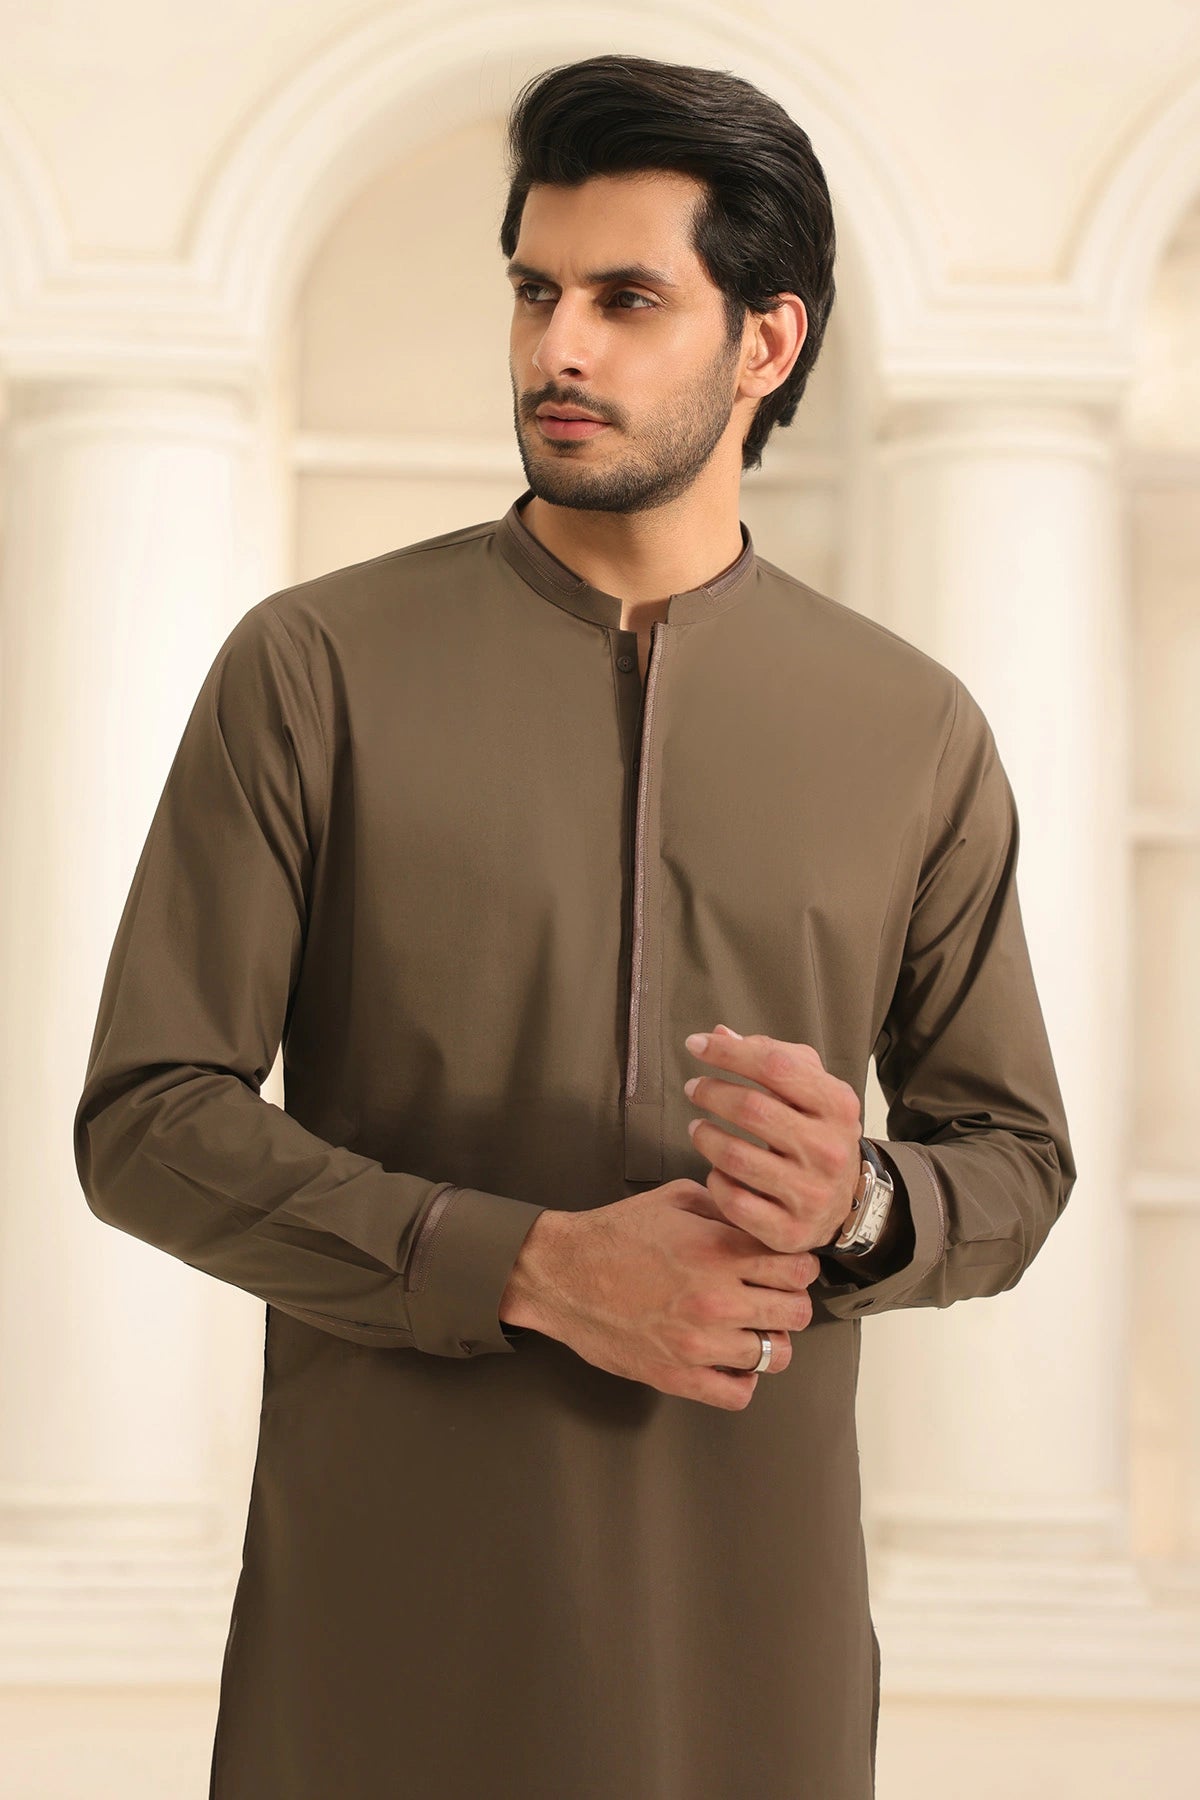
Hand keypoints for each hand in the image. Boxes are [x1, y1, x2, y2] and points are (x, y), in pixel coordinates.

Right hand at [498, 1180, 822, 1410]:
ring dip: (769, 1340)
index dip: (798, 1266)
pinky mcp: (678, 1376)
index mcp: (719, 1251)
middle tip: (770, 1297)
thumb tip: (758, 1216)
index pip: (799, 1268)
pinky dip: (742, 1379)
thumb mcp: (673, 1199)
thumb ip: (723, 1206)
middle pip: (796, 1312)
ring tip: (750, 1329)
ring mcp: (698, 1342)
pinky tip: (729, 1360)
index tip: (786, 1267)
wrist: (561, 1274)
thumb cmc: (615, 1234)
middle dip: (789, 1301)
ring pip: (776, 1354)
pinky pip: (739, 1393)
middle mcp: (717, 1299)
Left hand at [683, 1025, 861, 1254]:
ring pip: (736, 1157)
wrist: (845, 1202)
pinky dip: (715, 1182)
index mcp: (837, 1106)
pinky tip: (714, 1170)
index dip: (728, 1053)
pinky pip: (734, 1202)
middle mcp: (829, 1150)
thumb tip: (720, 1035)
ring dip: (705, 1136)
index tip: (695, 1044)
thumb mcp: (810, 1089)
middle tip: (694, 1088)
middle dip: (711, 1092)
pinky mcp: (789, 1231)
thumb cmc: (816, 1133)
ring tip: (696, 1127)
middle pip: (752, 1109)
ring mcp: (811, 1193)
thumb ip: (771, 1056)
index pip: (775, 1066)